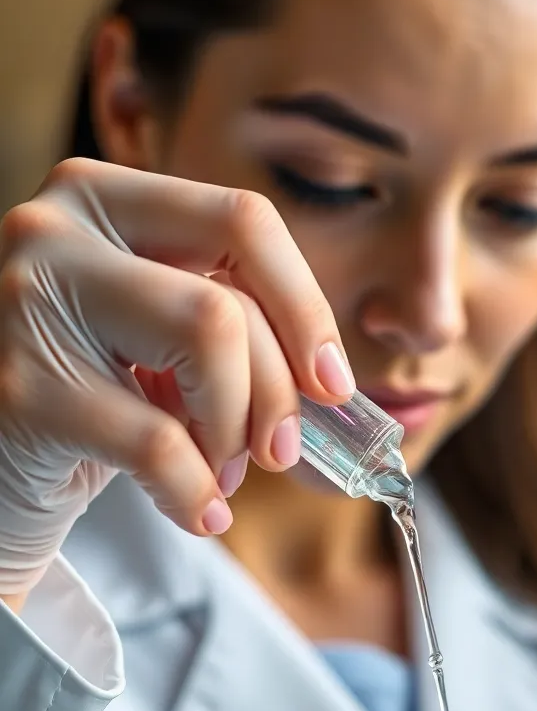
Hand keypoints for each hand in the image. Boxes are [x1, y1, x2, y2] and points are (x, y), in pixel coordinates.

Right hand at [0, 158, 354, 597]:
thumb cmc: (85, 400)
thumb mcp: (155, 343)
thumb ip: (229, 331)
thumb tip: (329, 381)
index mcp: (101, 198)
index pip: (243, 220)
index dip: (306, 309)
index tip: (332, 383)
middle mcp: (55, 231)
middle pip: (229, 296)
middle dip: (276, 391)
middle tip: (276, 450)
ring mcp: (26, 303)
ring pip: (206, 339)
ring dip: (234, 431)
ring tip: (220, 474)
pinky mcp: (19, 389)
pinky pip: (159, 441)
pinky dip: (196, 491)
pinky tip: (198, 512)